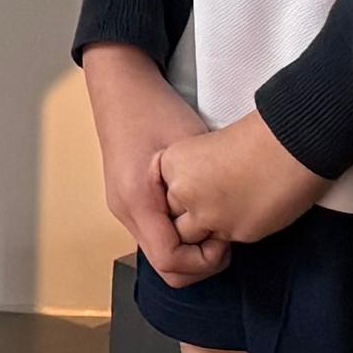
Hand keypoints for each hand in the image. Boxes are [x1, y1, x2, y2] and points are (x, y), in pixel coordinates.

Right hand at [79, 47, 215, 286]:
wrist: (121, 86)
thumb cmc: (155, 110)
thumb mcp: (189, 149)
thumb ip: (204, 191)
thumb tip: (230, 224)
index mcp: (137, 200)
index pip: (171, 261)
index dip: (205, 262)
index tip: (227, 240)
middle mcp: (124, 211)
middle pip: (163, 267)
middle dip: (199, 263)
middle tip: (225, 239)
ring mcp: (122, 208)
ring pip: (158, 254)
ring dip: (189, 250)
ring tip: (214, 223)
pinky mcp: (128, 202)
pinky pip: (154, 235)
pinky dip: (178, 236)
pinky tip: (197, 213)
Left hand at [159, 111, 330, 262]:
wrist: (291, 143)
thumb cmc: (256, 136)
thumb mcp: (205, 145)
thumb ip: (190, 173)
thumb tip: (190, 198)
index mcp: (172, 162)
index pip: (162, 193)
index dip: (182, 194)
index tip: (200, 188)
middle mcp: (183, 191)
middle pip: (174, 218)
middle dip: (191, 217)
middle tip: (216, 203)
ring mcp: (208, 215)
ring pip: (196, 237)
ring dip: (209, 230)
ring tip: (231, 211)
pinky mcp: (236, 233)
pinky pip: (226, 242)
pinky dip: (235, 231)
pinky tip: (251, 211)